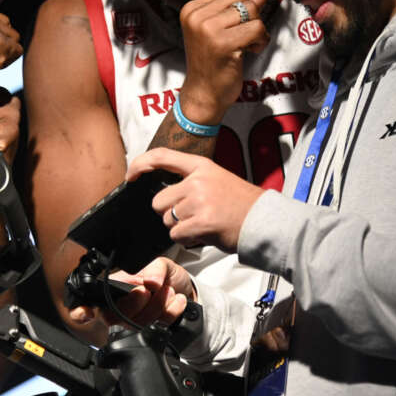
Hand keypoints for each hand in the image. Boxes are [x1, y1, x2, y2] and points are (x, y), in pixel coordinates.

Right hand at [68, 257, 194, 328]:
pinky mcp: (152, 333)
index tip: (85, 313)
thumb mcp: (160, 263)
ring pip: (137, 325)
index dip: (80, 311)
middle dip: (134, 304)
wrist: (185, 288)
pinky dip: (172, 311)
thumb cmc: (164, 275)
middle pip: (113, 318)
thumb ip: (155, 268)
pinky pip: (159, 328)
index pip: (89, 303)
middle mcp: (120, 308)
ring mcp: (135, 323)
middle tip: (147, 290)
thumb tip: (150, 281)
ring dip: (158, 305)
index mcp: (114, 289)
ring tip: (167, 290)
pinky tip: (175, 301)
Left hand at [127, 148, 263, 252]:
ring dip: (180, 228)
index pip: (162, 156)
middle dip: (169, 213)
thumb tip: (164, 196)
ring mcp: (199, 201)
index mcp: (201, 166)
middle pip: (159, 201)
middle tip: (191, 217)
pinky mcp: (202, 222)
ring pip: (168, 220)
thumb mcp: (217, 179)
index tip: (131, 175)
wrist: (264, 220)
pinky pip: (178, 235)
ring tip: (203, 225)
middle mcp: (198, 181)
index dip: (140, 164)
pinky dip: (187, 239)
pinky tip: (205, 234)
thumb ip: (192, 182)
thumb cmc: (241, 204)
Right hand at [178, 0, 270, 123]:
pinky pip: (257, 28)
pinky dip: (262, 40)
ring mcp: (208, 29)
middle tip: (243, 36)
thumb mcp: (223, 30)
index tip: (234, 28)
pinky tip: (251, 51)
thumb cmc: (213, 63)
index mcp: (191, 10)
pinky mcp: (223, 43)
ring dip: (258, 28)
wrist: (204, 94)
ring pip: (251, 10)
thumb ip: (240, 8)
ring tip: (248, 44)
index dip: (239, 6)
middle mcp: (196, 16)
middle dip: (251, 15)